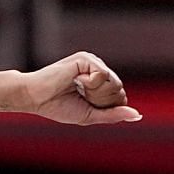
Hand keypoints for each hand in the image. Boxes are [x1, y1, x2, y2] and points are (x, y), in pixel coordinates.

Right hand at [20, 53, 141, 125]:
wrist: (35, 98)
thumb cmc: (57, 107)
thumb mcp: (90, 115)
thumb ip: (113, 114)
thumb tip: (137, 115)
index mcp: (98, 81)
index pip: (118, 96)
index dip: (105, 106)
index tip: (84, 104)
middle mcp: (97, 69)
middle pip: (118, 89)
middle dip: (101, 100)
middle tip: (81, 97)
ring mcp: (91, 62)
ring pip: (113, 82)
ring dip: (96, 93)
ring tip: (78, 89)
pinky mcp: (85, 58)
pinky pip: (103, 75)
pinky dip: (90, 84)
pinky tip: (76, 82)